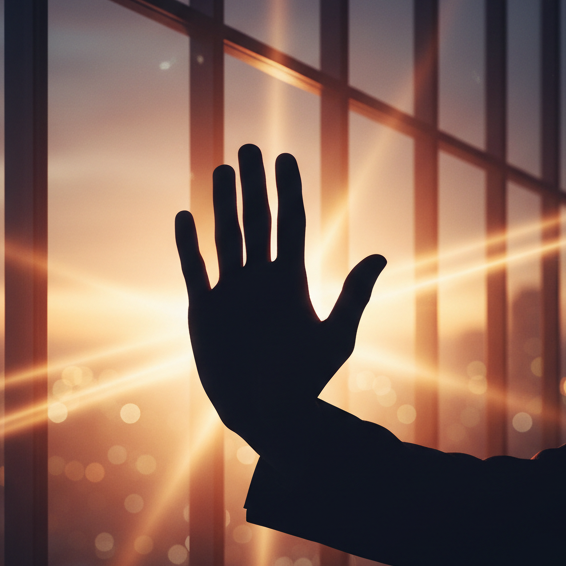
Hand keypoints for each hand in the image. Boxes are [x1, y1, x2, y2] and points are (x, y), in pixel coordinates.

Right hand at [174, 144, 385, 451]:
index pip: (291, 224)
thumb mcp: (336, 338)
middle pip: (257, 221)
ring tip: (221, 169)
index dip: (288, 191)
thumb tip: (379, 256)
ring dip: (222, 204)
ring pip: (226, 237)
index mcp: (292, 280)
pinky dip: (189, 244)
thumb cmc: (306, 382)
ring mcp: (231, 292)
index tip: (285, 158)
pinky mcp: (205, 310)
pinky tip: (185, 216)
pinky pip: (195, 270)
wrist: (267, 416)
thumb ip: (353, 296)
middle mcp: (261, 279)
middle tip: (249, 148)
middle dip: (253, 186)